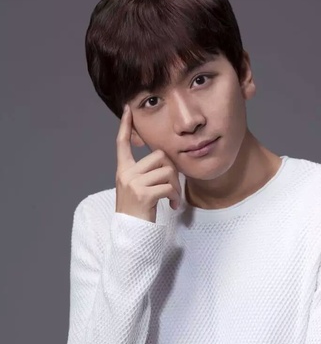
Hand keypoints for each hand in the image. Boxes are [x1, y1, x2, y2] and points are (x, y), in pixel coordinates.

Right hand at [115, 104, 181, 221]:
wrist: (130, 233)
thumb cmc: (137, 212)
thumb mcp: (136, 189)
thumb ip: (145, 173)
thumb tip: (165, 161)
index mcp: (123, 170)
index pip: (122, 143)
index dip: (125, 126)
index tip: (128, 110)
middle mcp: (126, 174)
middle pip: (159, 157)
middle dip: (172, 171)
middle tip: (173, 187)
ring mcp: (133, 184)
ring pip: (166, 171)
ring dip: (175, 186)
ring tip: (172, 199)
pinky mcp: (143, 194)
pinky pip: (168, 187)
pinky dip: (175, 197)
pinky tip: (172, 206)